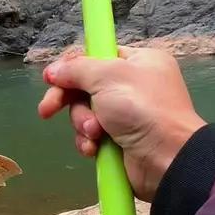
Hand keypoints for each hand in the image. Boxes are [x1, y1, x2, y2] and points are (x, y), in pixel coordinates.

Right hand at [39, 47, 205, 201]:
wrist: (167, 158)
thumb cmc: (141, 108)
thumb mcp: (108, 77)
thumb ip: (76, 70)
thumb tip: (52, 71)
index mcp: (138, 62)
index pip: (95, 57)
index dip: (71, 69)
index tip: (50, 80)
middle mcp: (132, 85)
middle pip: (85, 86)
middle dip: (70, 102)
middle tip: (47, 111)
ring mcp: (126, 115)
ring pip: (85, 114)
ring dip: (82, 124)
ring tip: (95, 133)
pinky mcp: (120, 140)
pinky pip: (92, 136)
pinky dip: (89, 142)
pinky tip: (94, 149)